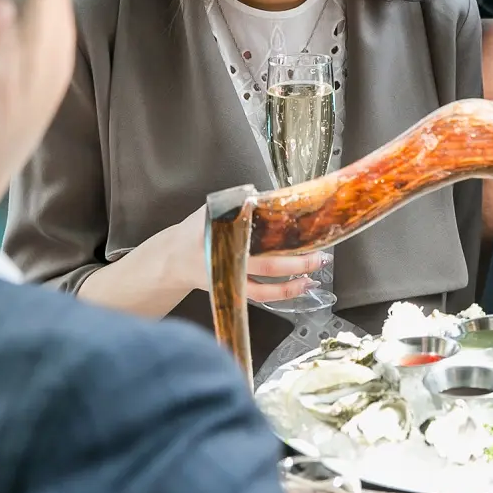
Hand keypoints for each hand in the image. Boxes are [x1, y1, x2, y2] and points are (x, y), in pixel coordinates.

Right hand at [126, 206, 327, 303]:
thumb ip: (239, 202)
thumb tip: (269, 196)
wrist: (173, 259)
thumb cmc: (197, 230)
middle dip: (297, 262)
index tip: (301, 228)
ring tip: (314, 278)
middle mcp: (228, 259)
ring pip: (264, 288)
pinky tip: (299, 286)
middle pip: (267, 264)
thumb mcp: (214, 209)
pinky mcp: (232, 290)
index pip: (257, 233)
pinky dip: (281, 293)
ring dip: (292, 285)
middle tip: (320, 256)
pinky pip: (259, 296)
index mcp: (223, 235)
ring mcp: (230, 278)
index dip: (280, 233)